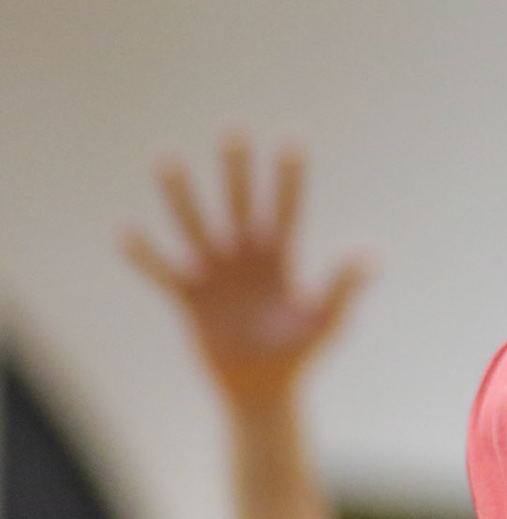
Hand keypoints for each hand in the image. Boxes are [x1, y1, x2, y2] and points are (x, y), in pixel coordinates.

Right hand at [124, 135, 368, 407]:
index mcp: (281, 258)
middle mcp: (246, 257)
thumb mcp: (327, 321)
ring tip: (166, 157)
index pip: (286, 209)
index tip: (292, 140)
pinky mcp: (188, 299)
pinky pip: (162, 273)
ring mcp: (214, 274)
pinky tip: (125, 231)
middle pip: (241, 204)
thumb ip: (343, 287)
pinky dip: (145, 256)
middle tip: (234, 130)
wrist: (263, 388)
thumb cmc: (301, 353)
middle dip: (237, 170)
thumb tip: (369, 252)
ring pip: (196, 225)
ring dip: (183, 196)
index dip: (289, 178)